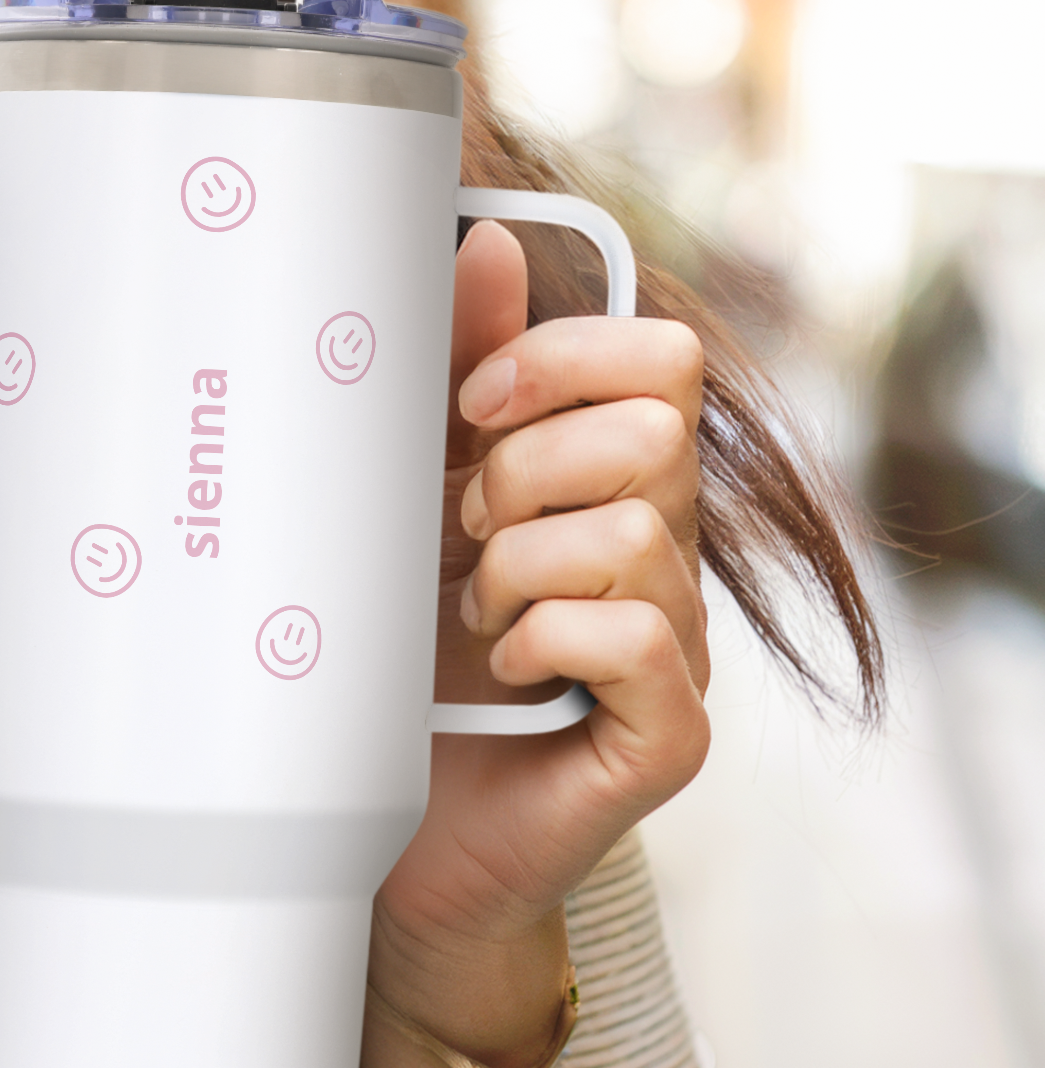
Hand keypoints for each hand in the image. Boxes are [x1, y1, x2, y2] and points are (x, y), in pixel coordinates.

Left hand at [373, 221, 709, 1056]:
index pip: (658, 362)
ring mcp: (681, 644)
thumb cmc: (395, 655)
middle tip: (463, 536)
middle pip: (653, 432)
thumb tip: (490, 243)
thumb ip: (452, 376)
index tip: (466, 408)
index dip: (559, 361)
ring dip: (514, 568)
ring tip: (471, 616)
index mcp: (612, 484)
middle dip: (523, 472)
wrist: (386, 824)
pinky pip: (636, 636)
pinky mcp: (672, 729)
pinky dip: (541, 640)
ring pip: (631, 532)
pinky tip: (503, 671)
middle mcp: (665, 553)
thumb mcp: (409, 497)